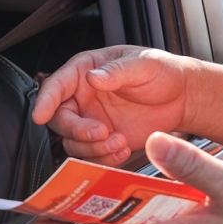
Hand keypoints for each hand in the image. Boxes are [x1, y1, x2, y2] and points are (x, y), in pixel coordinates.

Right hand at [32, 46, 195, 166]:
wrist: (183, 97)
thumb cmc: (162, 72)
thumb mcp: (143, 64)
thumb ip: (117, 70)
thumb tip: (93, 77)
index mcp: (85, 71)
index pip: (56, 85)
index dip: (45, 100)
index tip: (40, 115)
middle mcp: (83, 97)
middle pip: (60, 120)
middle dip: (77, 130)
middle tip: (100, 132)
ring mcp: (92, 121)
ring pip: (73, 143)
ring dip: (93, 148)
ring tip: (119, 141)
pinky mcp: (104, 142)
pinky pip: (92, 157)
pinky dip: (104, 159)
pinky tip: (122, 151)